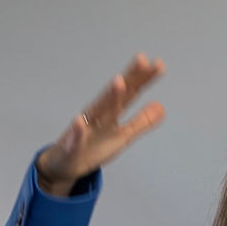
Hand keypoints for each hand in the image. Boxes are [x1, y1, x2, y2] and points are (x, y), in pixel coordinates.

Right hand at [34, 54, 166, 196]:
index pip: (131, 92)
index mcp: (112, 111)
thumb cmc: (93, 147)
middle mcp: (99, 114)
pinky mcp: (73, 145)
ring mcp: (85, 128)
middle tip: (142, 60)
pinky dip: (77, 130)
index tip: (159, 65)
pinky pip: (75, 137)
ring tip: (119, 82)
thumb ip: (141, 122)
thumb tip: (161, 107)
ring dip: (108, 97)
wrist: (65, 165)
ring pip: (98, 110)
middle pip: (117, 94)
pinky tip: (79, 121)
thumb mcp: (123, 136)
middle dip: (129, 78)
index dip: (144, 79)